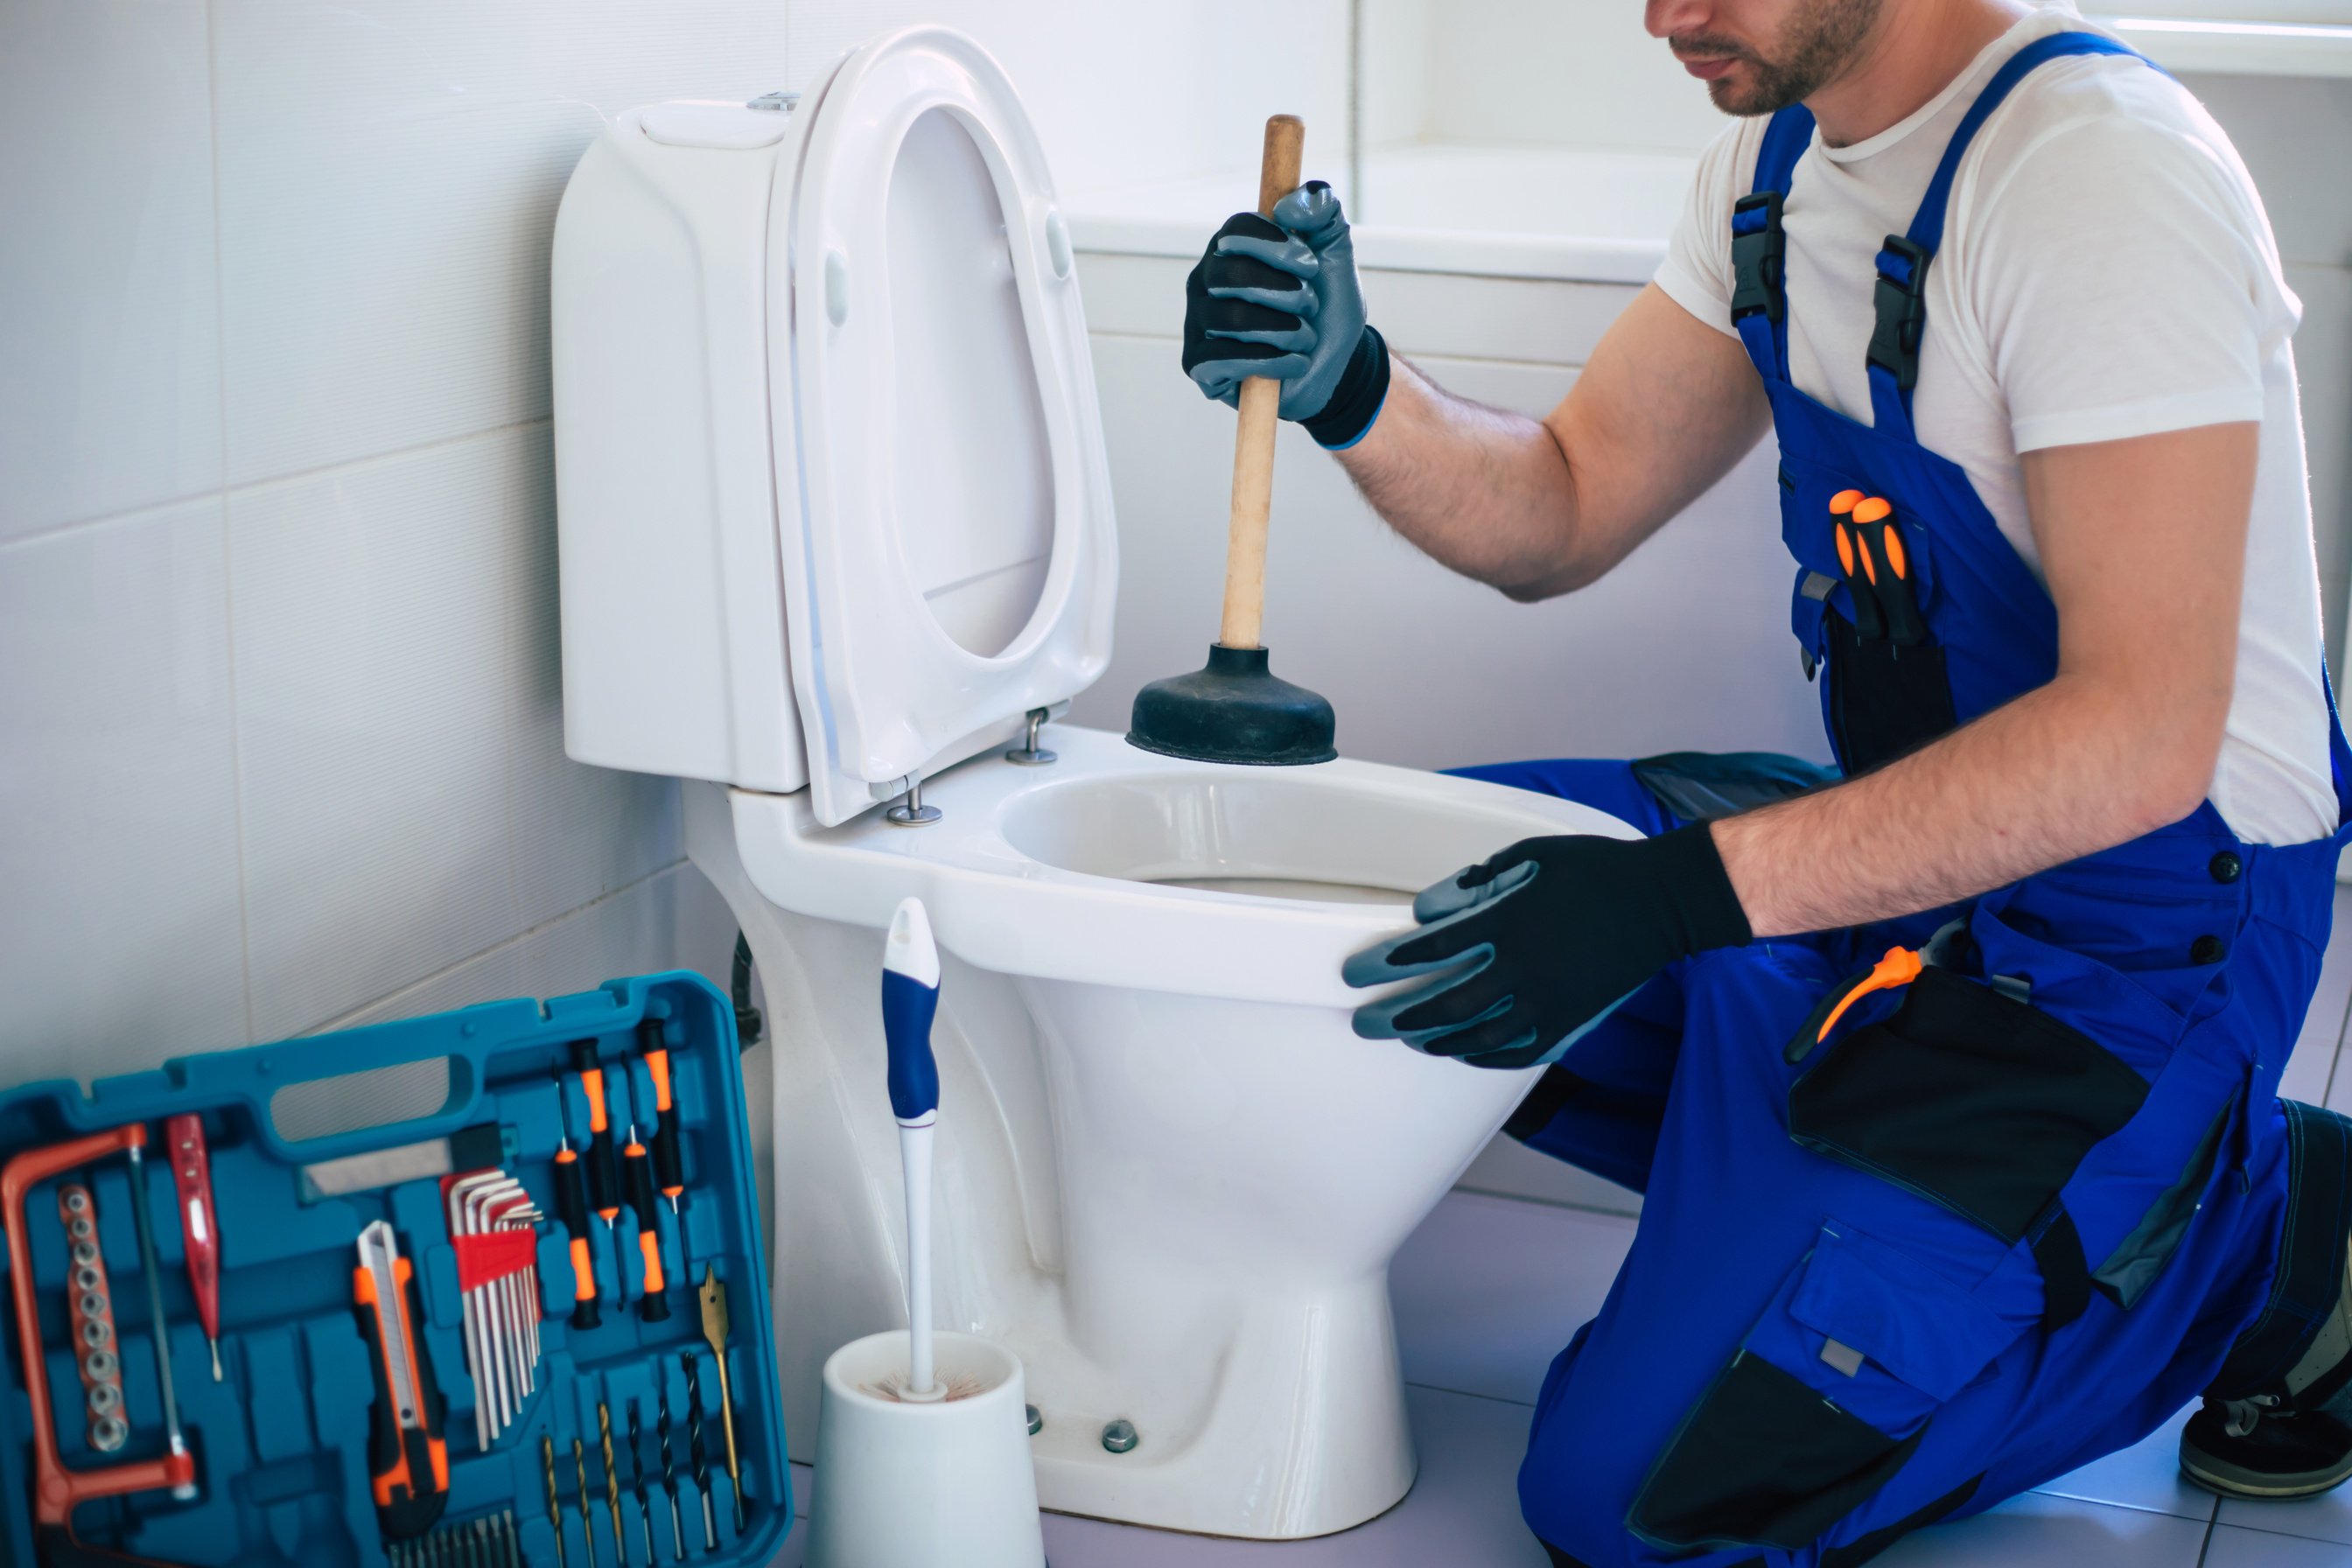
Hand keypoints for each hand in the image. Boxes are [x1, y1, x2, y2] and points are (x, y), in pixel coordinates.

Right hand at [1181, 182, 1388, 446]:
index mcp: (1231, 247)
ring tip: (1306, 337)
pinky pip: (1222, 359)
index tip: (1311, 264)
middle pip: (1230, 276)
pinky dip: (1270, 360)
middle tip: (1310, 304)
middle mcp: (1206, 280)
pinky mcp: (1198, 365)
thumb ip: (1323, 212)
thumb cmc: (1326, 306)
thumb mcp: (1335, 254)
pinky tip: (1294, 362)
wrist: (1334, 364)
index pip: (1236, 231)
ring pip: (1231, 319)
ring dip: (1284, 330)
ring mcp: (1198, 322)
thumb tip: (1290, 204)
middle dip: (1284, 293)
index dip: (1276, 245)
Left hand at [1343, 826, 1751, 1068]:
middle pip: (1445, 1003)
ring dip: (1435, 1040)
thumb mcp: (1532, 855)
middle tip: (1366, 1022)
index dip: (1391, 963)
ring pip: (1477, 1035)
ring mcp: (1548, 1001)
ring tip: (1408, 1040)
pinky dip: (1484, 1056)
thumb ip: (1479, 880)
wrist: (1662, 902)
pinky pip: (1518, 1051)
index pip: (1433, 950)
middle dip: (1397, 1015)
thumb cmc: (1596, 871)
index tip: (1362, 972)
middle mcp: (1523, 967)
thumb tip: (1433, 908)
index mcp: (1508, 922)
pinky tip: (1462, 1053)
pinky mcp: (1570, 1020)